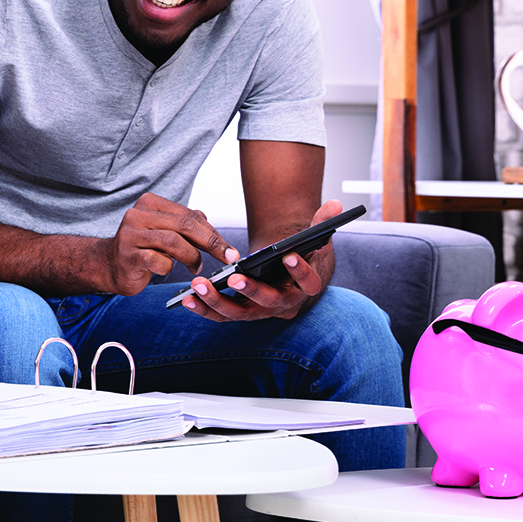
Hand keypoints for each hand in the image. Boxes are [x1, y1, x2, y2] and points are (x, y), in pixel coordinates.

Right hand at [102, 192, 239, 295]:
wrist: (110, 266)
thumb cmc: (142, 248)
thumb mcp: (165, 231)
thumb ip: (186, 224)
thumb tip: (212, 227)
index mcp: (150, 203)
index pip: (189, 215)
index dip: (213, 233)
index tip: (229, 249)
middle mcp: (138, 214)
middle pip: (184, 225)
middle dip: (210, 243)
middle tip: (226, 257)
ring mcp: (130, 234)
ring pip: (173, 241)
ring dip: (191, 257)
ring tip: (196, 267)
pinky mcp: (127, 255)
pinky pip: (158, 260)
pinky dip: (168, 267)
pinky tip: (166, 269)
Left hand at [175, 199, 341, 321]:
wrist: (284, 273)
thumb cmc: (296, 254)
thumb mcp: (313, 239)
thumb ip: (323, 222)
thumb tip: (337, 206)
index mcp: (304, 287)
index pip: (309, 283)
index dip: (301, 271)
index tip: (290, 256)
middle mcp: (283, 304)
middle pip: (268, 302)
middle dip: (251, 291)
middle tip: (235, 278)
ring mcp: (259, 311)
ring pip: (239, 313)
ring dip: (217, 302)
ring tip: (198, 286)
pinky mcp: (239, 313)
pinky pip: (220, 315)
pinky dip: (203, 309)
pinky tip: (186, 299)